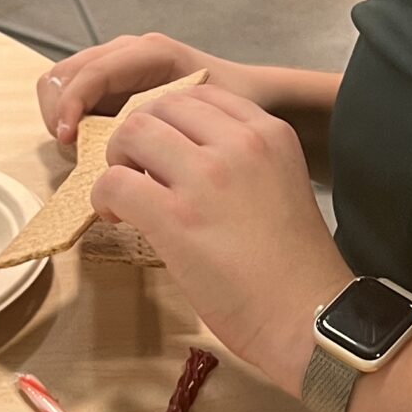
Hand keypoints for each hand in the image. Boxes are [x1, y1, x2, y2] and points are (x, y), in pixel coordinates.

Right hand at [38, 32, 260, 147]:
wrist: (257, 95)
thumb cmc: (240, 101)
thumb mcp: (216, 111)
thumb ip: (178, 123)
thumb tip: (131, 145)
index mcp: (152, 53)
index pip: (93, 73)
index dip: (72, 105)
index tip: (69, 141)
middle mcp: (131, 52)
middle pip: (66, 72)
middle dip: (59, 109)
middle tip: (71, 150)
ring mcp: (121, 67)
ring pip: (65, 83)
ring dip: (63, 115)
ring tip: (81, 151)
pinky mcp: (116, 86)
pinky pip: (79, 96)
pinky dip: (75, 120)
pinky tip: (94, 148)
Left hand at [95, 86, 346, 391]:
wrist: (306, 316)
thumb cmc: (295, 267)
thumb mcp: (282, 185)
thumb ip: (242, 162)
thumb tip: (185, 160)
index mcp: (269, 133)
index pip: (200, 95)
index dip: (171, 121)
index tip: (165, 151)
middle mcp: (239, 143)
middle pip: (161, 106)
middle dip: (139, 135)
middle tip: (138, 172)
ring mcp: (207, 177)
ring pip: (132, 132)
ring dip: (118, 161)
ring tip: (126, 194)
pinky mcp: (176, 216)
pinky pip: (115, 183)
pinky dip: (105, 198)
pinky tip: (120, 218)